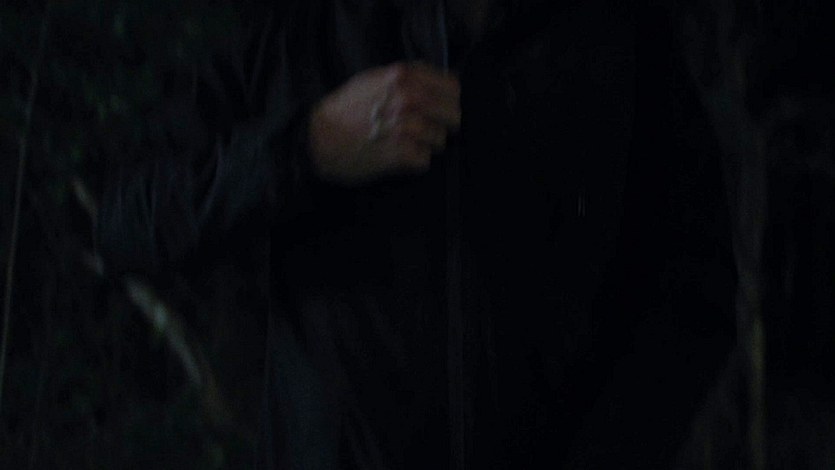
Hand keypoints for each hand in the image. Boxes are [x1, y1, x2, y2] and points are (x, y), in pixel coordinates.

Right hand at [308, 61, 460, 185]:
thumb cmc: (344, 110)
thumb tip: (439, 84)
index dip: (448, 100)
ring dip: (426, 145)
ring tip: (405, 144)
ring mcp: (407, 127)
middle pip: (453, 114)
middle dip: (443, 125)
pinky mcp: (402, 154)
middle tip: (426, 131)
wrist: (317, 139)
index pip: (452, 87)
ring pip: (440, 139)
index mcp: (404, 76)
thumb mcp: (374, 79)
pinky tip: (398, 157)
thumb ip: (407, 79)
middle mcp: (409, 99)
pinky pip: (425, 161)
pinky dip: (414, 163)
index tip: (441, 109)